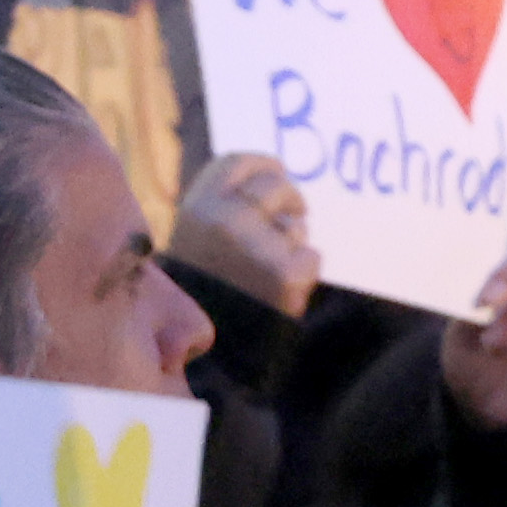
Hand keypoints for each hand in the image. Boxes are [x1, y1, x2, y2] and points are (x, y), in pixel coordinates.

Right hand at [165, 155, 316, 322]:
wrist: (210, 344)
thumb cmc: (205, 286)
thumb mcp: (195, 235)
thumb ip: (225, 203)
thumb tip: (273, 174)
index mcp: (198, 207)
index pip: (239, 162)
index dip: (264, 166)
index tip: (277, 173)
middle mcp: (225, 220)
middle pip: (275, 185)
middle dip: (290, 199)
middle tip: (294, 214)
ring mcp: (256, 247)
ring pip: (296, 226)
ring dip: (294, 241)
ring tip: (272, 267)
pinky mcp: (284, 275)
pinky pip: (310, 257)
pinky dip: (303, 272)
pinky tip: (284, 288)